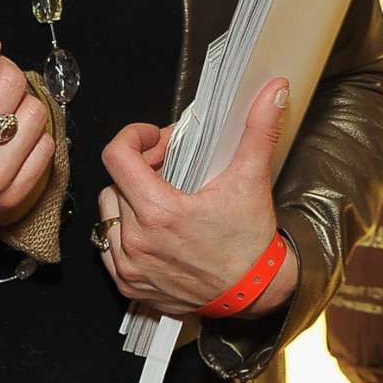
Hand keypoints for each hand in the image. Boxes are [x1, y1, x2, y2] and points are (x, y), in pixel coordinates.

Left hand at [97, 78, 301, 319]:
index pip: (116, 157)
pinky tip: (150, 229)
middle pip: (116, 182)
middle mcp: (137, 241)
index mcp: (160, 212)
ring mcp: (130, 266)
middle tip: (169, 168)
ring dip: (128, 199)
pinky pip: (108, 246)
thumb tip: (274, 89)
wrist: (254, 293)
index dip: (133, 138)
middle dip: (140, 169)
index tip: (153, 140)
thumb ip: (258, 130)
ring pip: (109, 212)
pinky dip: (124, 233)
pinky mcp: (129, 285)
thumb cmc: (249, 241)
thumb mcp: (251, 180)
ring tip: (158, 197)